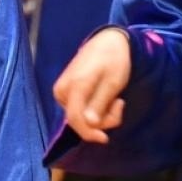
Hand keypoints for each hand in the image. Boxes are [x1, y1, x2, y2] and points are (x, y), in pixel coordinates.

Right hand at [52, 27, 130, 142]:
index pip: (75, 119)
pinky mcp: (64, 91)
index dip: (89, 133)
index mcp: (75, 86)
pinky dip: (94, 109)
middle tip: (120, 105)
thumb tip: (88, 123)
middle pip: (78, 120)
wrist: (107, 42)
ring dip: (99, 115)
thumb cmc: (114, 60)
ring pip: (79, 116)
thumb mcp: (113, 83)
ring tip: (115, 99)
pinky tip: (105, 98)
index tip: (105, 139)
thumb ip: (100, 104)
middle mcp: (62, 90)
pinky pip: (78, 109)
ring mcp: (61, 91)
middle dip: (101, 121)